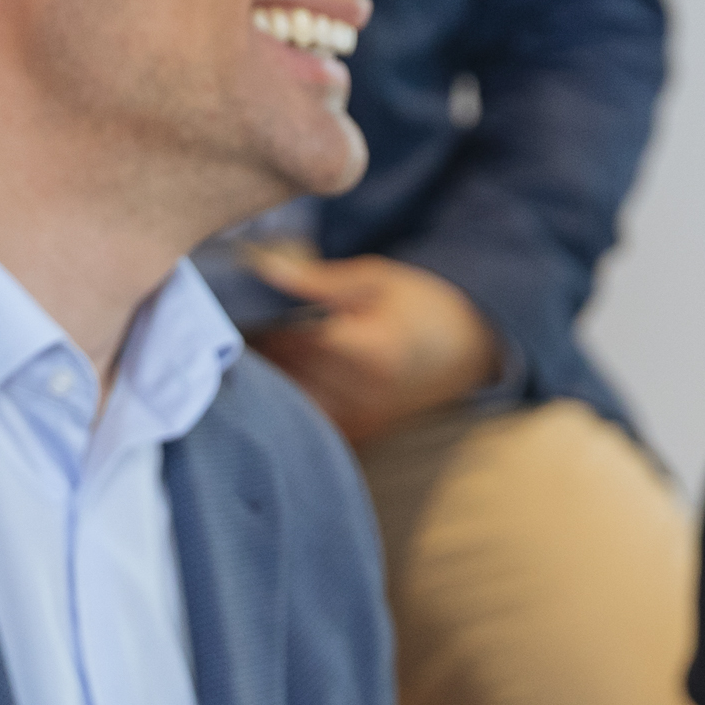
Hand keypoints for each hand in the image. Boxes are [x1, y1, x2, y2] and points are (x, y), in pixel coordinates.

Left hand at [241, 248, 499, 438]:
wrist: (465, 349)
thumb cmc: (421, 305)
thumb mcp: (376, 279)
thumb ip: (316, 279)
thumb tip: (263, 269)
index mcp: (370, 351)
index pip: (288, 340)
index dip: (258, 320)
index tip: (239, 304)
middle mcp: (363, 394)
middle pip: (283, 372)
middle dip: (258, 347)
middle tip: (244, 322)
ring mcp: (359, 421)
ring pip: (287, 400)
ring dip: (269, 374)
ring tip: (265, 347)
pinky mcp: (355, 435)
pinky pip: (304, 419)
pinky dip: (288, 397)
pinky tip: (286, 374)